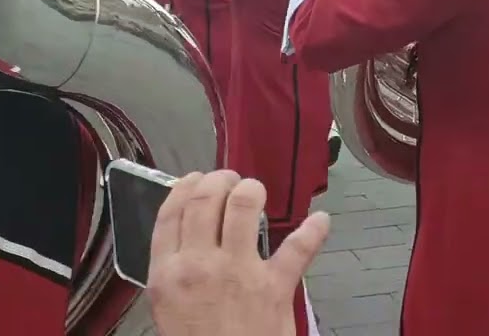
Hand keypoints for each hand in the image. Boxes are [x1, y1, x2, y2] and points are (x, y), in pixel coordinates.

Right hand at [148, 171, 329, 335]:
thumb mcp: (168, 310)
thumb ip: (175, 273)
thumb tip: (189, 240)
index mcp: (166, 273)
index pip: (170, 213)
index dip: (183, 187)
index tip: (194, 179)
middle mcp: (199, 264)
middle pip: (204, 200)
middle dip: (218, 179)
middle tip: (228, 179)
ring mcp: (238, 271)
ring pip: (243, 206)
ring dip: (252, 190)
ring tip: (256, 190)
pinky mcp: (274, 286)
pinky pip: (297, 248)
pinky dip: (313, 231)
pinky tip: (322, 220)